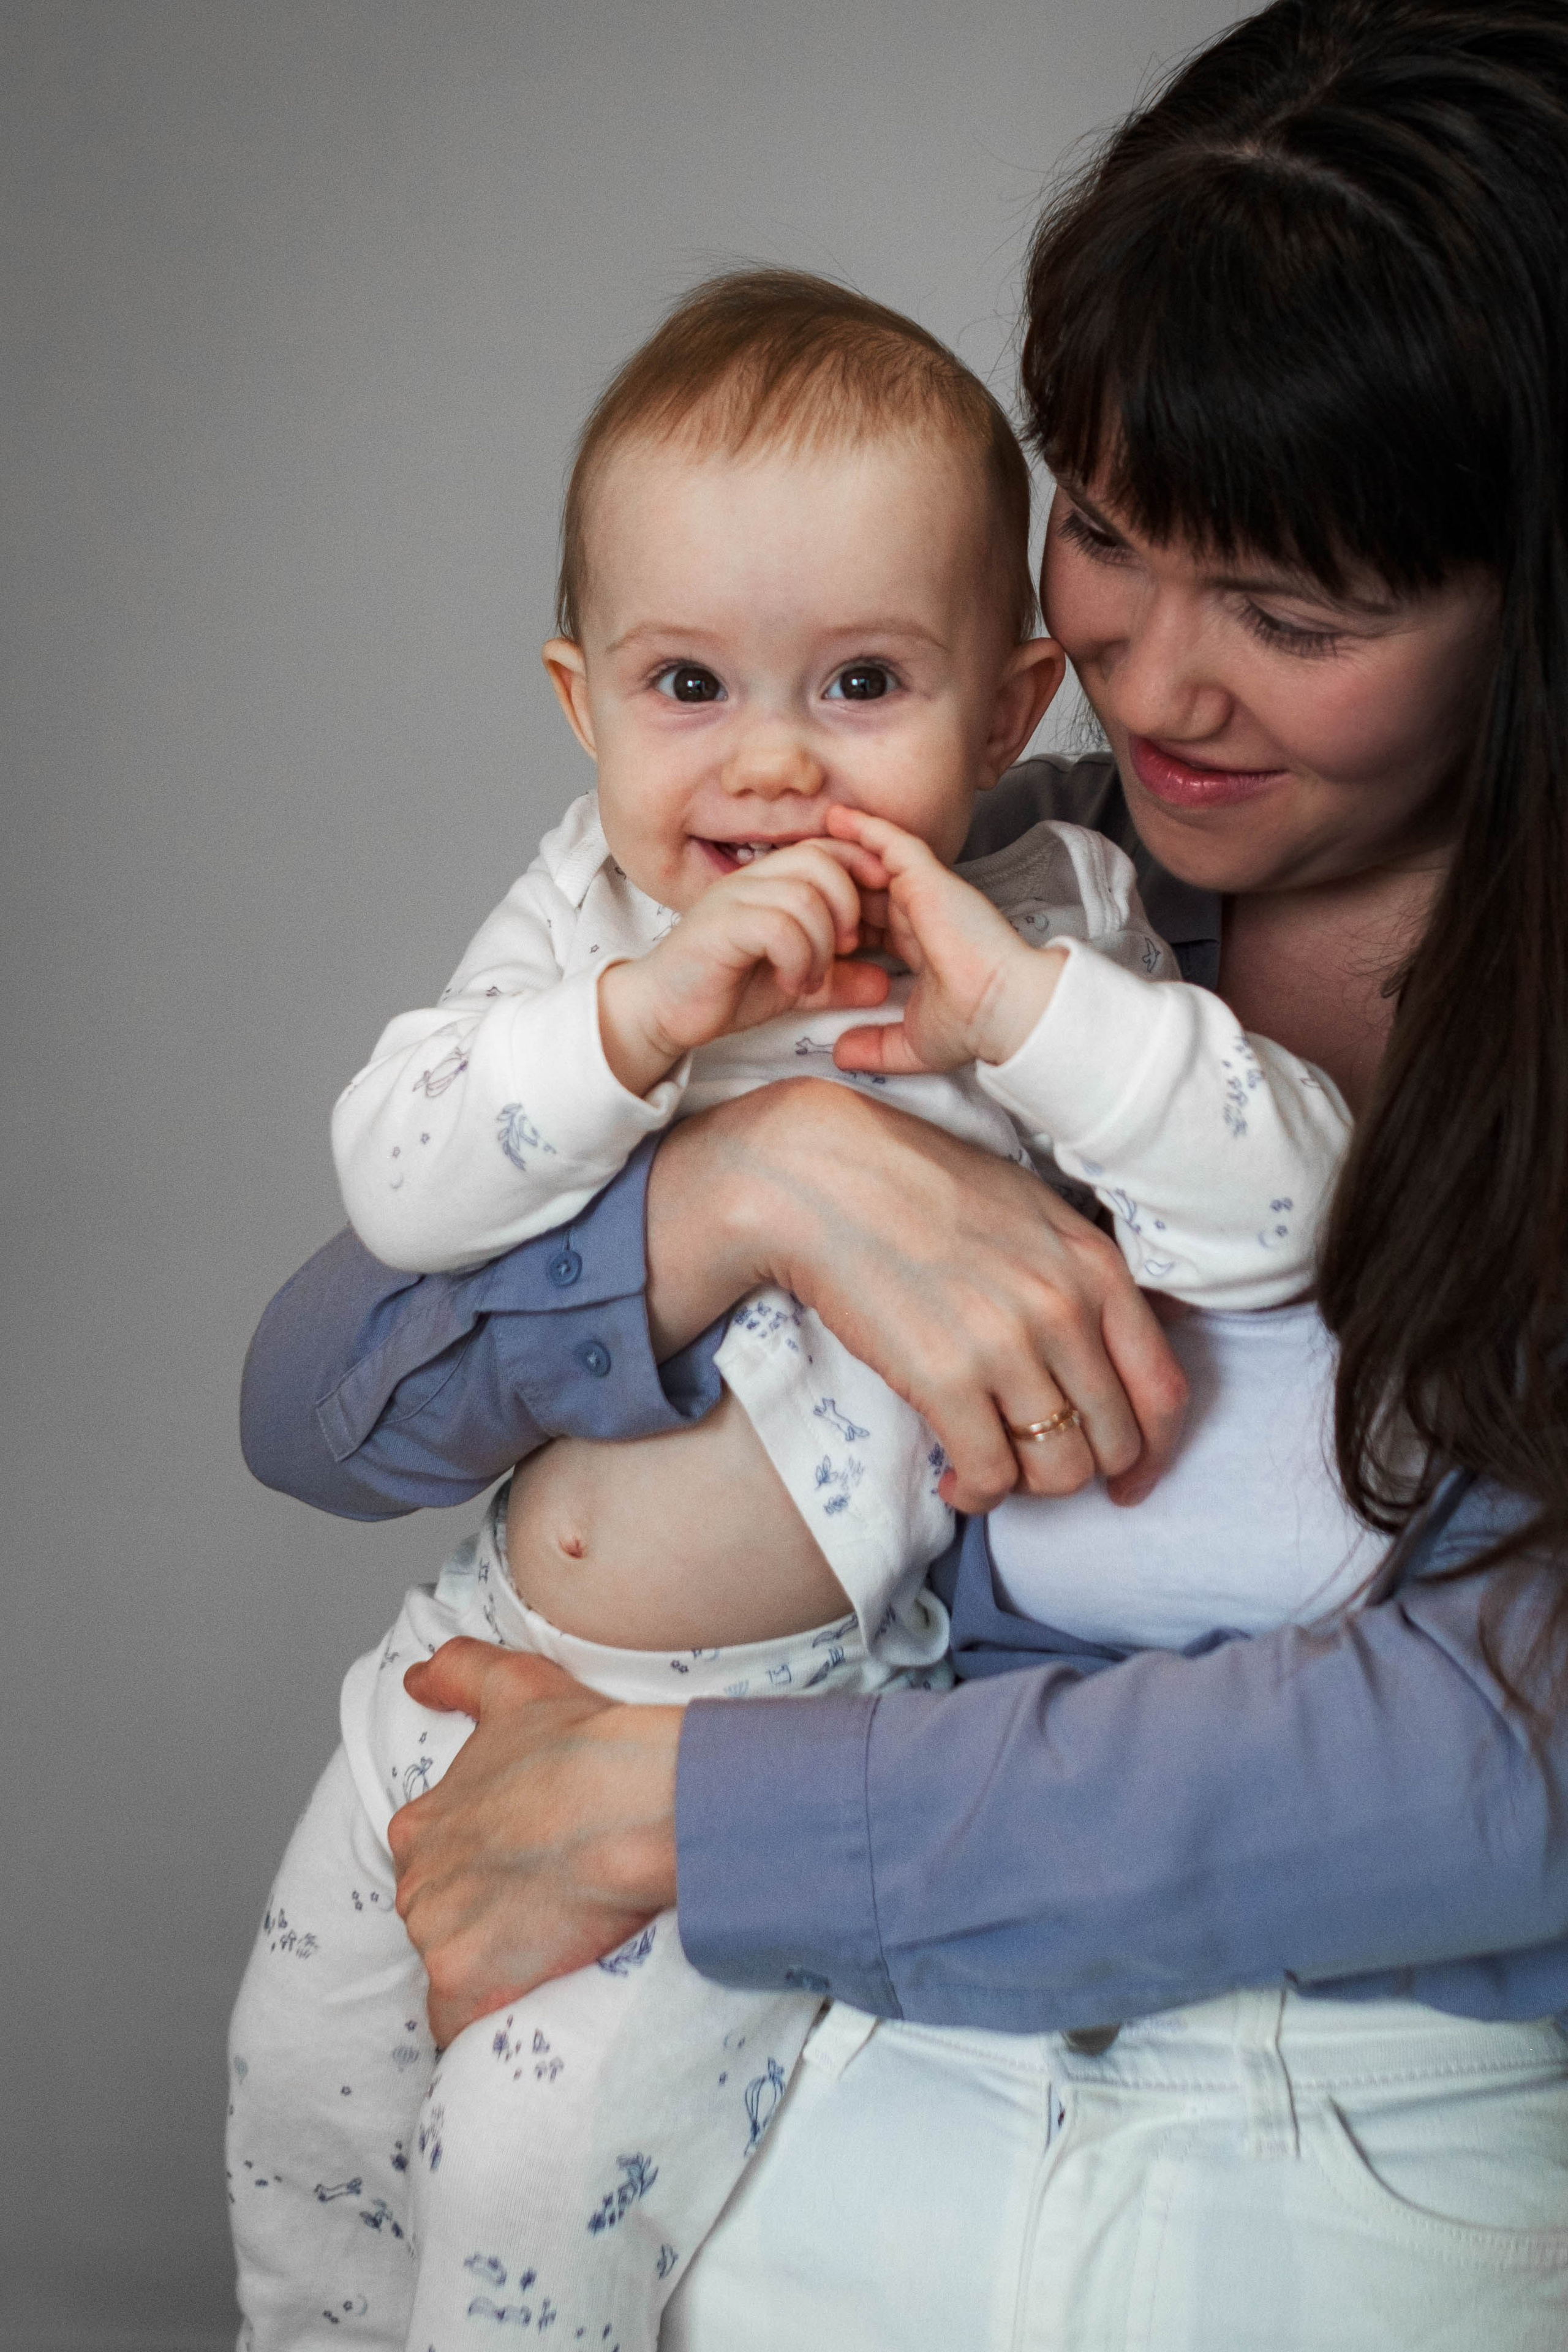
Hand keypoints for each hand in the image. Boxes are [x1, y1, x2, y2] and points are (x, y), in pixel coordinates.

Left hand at [389, 1639, 680, 2043]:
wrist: (631, 1802)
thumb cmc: (583, 1744)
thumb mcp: (516, 1685)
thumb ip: (459, 1672)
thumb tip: (414, 1678)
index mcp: (421, 1826)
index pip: (434, 1870)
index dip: (483, 1875)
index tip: (527, 1874)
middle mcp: (417, 1884)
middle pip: (441, 1925)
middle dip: (484, 1926)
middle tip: (549, 1915)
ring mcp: (438, 1939)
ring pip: (456, 1974)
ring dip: (496, 1973)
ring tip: (557, 1955)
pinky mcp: (468, 1989)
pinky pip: (463, 2029)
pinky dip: (490, 2022)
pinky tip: (533, 2004)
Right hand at [597, 840, 889, 1096]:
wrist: (662, 1011)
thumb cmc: (723, 989)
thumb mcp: (794, 983)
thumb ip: (836, 979)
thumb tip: (883, 983)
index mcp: (768, 881)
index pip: (824, 848)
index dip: (860, 869)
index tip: (878, 911)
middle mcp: (749, 879)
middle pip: (820, 861)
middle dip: (847, 906)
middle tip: (845, 951)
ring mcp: (732, 899)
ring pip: (803, 896)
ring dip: (821, 944)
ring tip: (810, 978)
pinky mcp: (719, 927)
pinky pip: (777, 927)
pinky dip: (798, 959)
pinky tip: (790, 983)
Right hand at [643, 1079, 1187, 1509]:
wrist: (821, 1176)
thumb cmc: (920, 1187)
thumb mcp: (1033, 1210)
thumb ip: (1085, 1274)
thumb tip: (1133, 1335)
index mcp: (1095, 1267)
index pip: (1164, 1391)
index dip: (1154, 1454)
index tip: (1129, 1481)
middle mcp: (1065, 1309)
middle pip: (1115, 1443)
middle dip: (1081, 1472)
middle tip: (1035, 1467)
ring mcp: (1007, 1346)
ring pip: (1060, 1471)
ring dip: (1027, 1486)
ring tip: (989, 1467)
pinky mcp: (944, 1378)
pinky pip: (992, 1477)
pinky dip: (978, 1494)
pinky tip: (954, 1478)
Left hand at [824, 806, 1065, 1074]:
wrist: (1001, 1011)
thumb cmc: (972, 1024)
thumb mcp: (911, 1043)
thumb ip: (874, 1047)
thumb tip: (840, 1055)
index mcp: (917, 945)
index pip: (870, 922)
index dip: (837, 918)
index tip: (804, 920)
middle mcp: (919, 914)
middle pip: (864, 889)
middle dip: (831, 882)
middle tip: (792, 876)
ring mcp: (924, 893)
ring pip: (874, 861)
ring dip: (841, 849)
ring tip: (803, 838)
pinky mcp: (928, 878)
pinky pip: (891, 842)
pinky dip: (864, 828)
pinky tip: (836, 818)